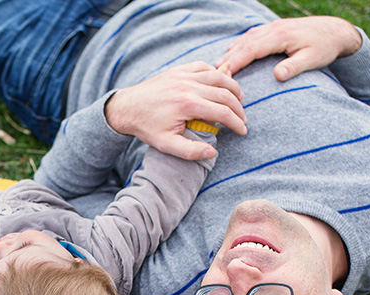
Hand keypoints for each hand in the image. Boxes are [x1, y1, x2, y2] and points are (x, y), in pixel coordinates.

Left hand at [104, 61, 245, 160]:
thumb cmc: (146, 127)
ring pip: (218, 76)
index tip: (242, 131)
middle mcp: (188, 86)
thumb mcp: (166, 145)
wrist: (127, 108)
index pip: (223, 112)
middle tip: (242, 119)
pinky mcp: (179, 70)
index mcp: (187, 105)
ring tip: (239, 101)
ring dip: (233, 88)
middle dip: (238, 108)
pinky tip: (221, 84)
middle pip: (225, 93)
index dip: (237, 123)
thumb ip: (189, 151)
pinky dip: (216, 74)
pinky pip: (204, 67)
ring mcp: (183, 75)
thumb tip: (212, 152)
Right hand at [216, 17, 362, 80]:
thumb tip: (277, 76)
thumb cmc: (325, 47)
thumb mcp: (313, 59)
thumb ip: (295, 67)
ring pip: (247, 38)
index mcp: (281, 36)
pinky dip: (241, 43)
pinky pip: (253, 35)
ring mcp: (274, 27)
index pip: (252, 50)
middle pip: (245, 44)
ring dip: (232, 51)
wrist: (336, 31)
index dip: (236, 61)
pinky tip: (233, 49)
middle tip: (213, 73)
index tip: (222, 73)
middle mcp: (274, 29)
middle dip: (228, 58)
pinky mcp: (276, 28)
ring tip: (218, 65)